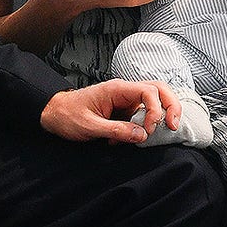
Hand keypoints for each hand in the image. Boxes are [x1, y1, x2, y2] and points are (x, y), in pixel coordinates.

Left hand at [40, 79, 181, 143]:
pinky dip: (144, 126)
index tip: (150, 130)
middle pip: (158, 89)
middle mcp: (124, 91)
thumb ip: (116, 130)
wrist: (53, 113)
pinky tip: (133, 138)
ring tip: (165, 128)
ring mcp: (125, 100)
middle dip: (170, 105)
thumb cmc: (68, 116)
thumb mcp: (90, 126)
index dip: (156, 110)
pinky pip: (142, 113)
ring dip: (162, 113)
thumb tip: (142, 135)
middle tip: (173, 125)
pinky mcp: (124, 110)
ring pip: (154, 100)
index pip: (148, 91)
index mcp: (117, 89)